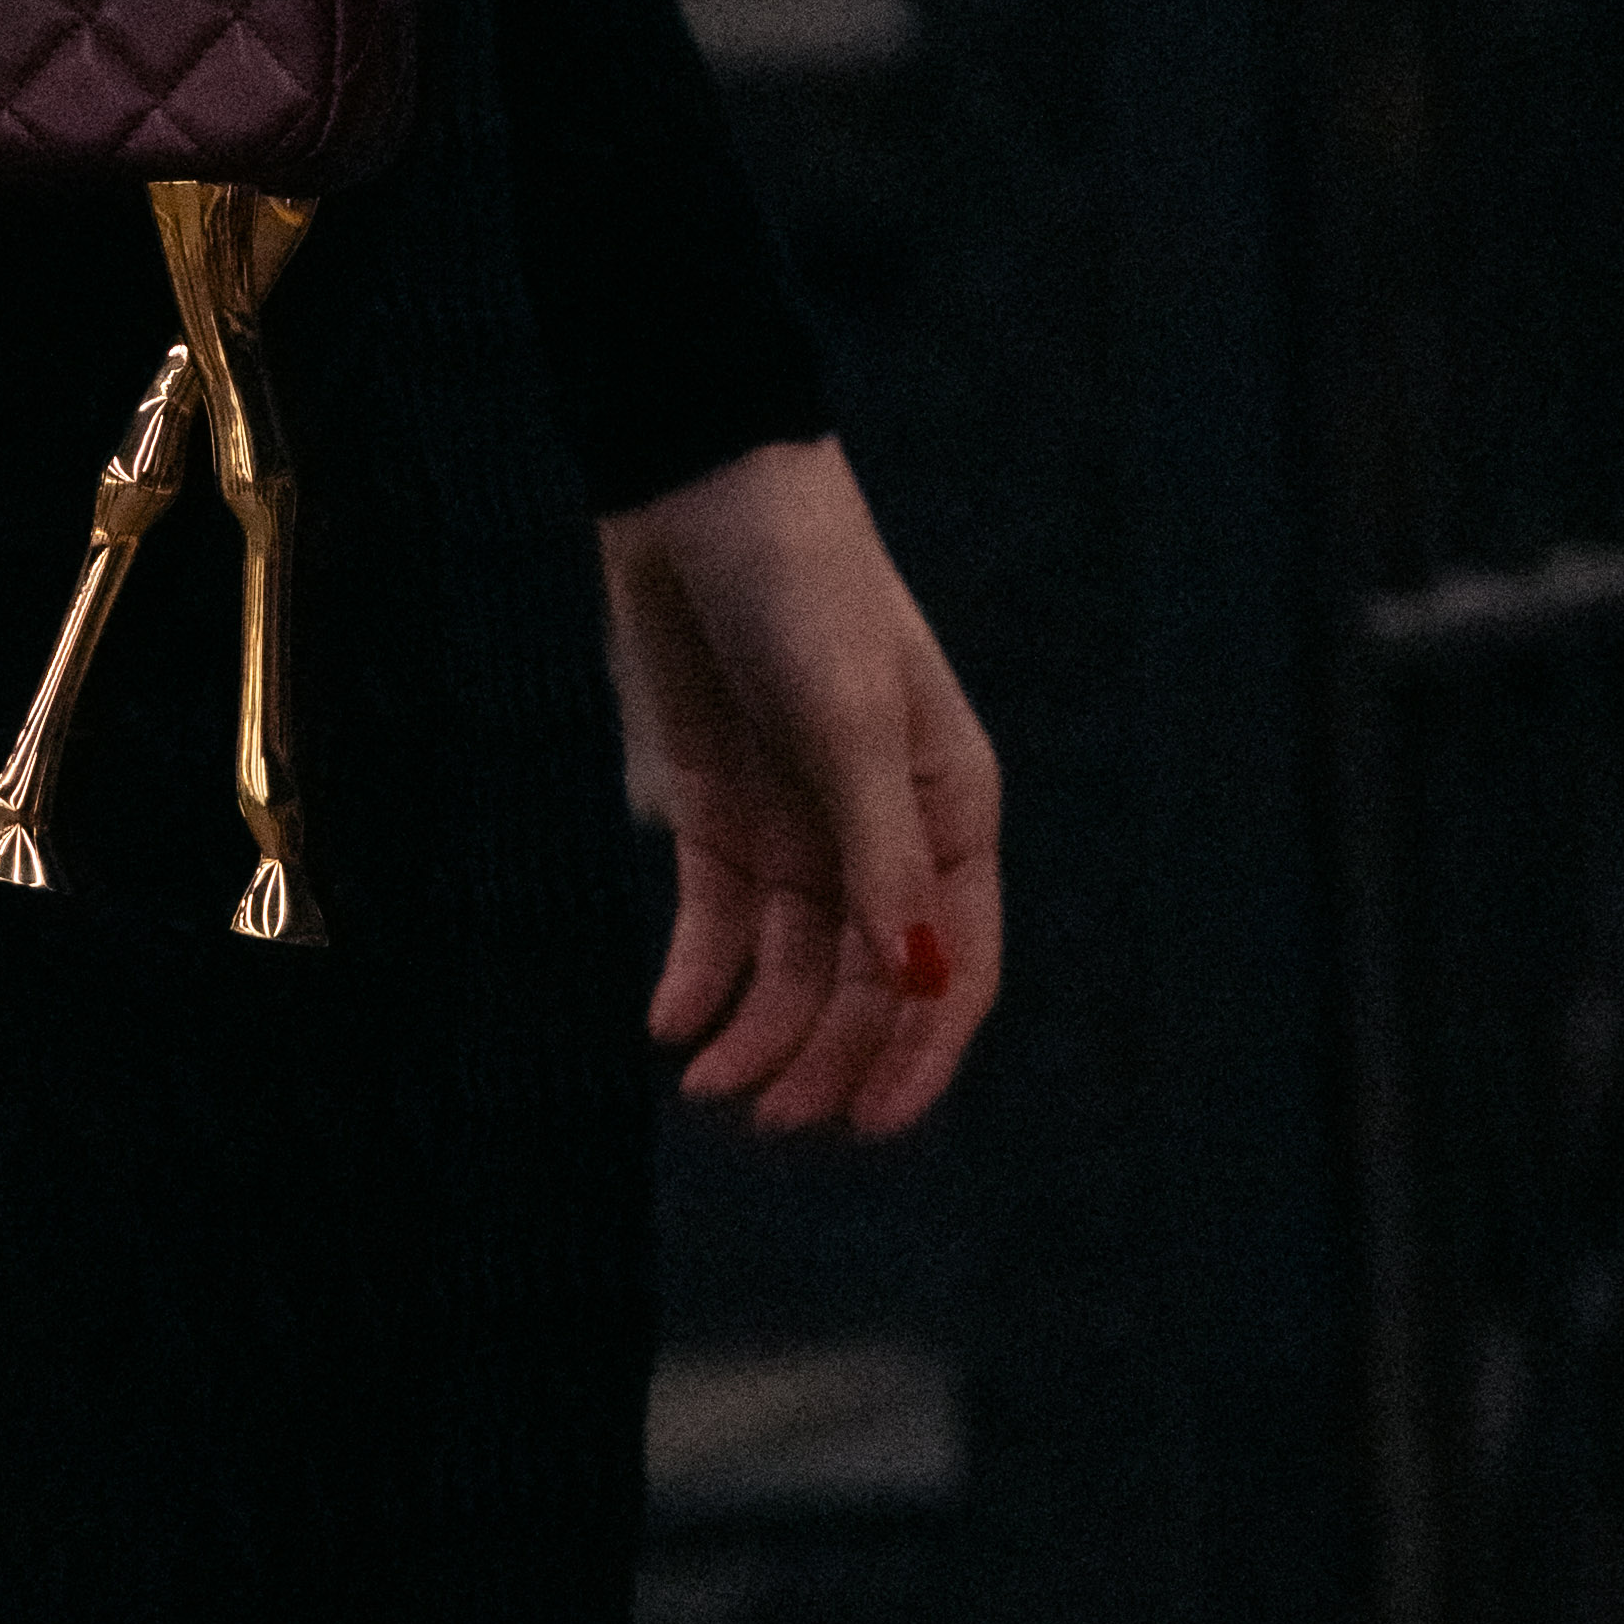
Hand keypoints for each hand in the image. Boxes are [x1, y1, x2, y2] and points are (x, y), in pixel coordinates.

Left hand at [601, 436, 1000, 1137]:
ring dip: (758, 1033)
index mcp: (950, 811)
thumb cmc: (804, 590)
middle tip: (763, 1119)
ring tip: (706, 1087)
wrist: (696, 496)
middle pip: (865, 982)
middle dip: (824, 1057)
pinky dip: (698, 978)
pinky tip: (668, 1023)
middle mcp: (883, 835)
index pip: (955, 964)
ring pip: (792, 967)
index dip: (919, 1053)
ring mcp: (800, 828)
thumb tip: (919, 983)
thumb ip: (881, 858)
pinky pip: (719, 923)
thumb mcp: (850, 721)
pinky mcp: (719, 814)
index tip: (870, 1126)